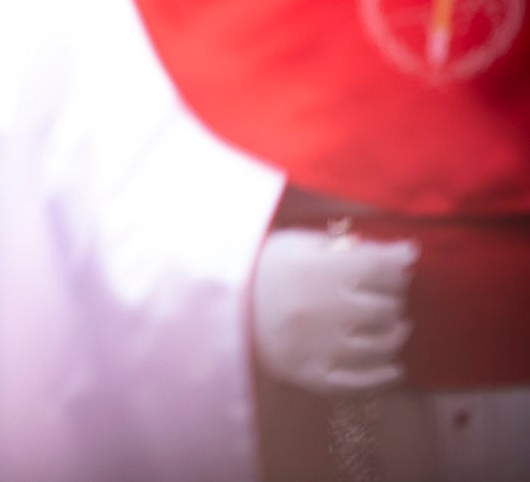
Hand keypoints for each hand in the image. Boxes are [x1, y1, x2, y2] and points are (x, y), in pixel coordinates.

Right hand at [252, 226, 418, 395]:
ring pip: (379, 346)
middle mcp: (319, 310)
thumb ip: (352, 246)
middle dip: (394, 298)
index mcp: (314, 271)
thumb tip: (410, 251)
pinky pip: (358, 383)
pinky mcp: (308, 375)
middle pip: (384, 307)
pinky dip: (383, 377)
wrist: (218, 307)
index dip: (396, 266)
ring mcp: (315, 347)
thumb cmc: (262, 269)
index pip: (380, 267)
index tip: (394, 266)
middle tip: (388, 295)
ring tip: (392, 325)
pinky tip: (394, 369)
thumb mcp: (299, 245)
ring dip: (395, 334)